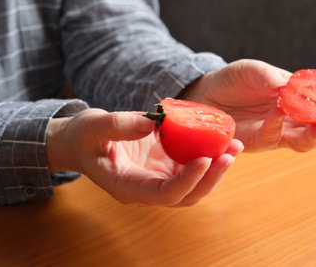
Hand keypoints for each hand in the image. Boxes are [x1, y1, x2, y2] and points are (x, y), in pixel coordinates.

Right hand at [46, 109, 243, 205]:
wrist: (81, 143)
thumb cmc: (83, 138)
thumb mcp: (93, 126)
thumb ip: (119, 125)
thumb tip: (153, 121)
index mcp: (128, 187)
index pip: (164, 194)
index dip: (187, 180)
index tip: (206, 159)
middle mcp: (147, 189)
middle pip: (187, 195)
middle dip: (212, 177)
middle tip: (230, 152)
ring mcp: (158, 179)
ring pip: (194, 185)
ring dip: (216, 168)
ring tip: (234, 144)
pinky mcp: (165, 166)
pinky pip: (190, 166)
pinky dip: (208, 156)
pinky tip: (220, 139)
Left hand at [180, 59, 315, 151]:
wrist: (205, 94)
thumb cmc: (234, 80)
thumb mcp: (255, 71)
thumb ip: (274, 78)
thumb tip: (293, 86)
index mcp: (297, 97)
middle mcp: (292, 117)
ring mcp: (277, 131)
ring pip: (305, 140)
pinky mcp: (258, 141)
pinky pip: (273, 136)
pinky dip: (278, 125)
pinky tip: (279, 112)